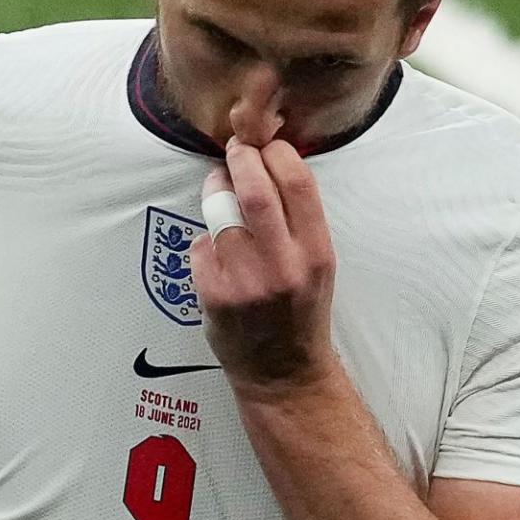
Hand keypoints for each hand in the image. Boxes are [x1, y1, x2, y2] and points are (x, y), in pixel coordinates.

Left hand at [189, 136, 338, 398]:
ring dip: (216, 192)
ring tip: (219, 190)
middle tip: (235, 150)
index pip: (298, 183)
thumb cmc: (302, 310)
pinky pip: (201, 245)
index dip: (278, 153)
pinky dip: (206, 240)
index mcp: (316, 252)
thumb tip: (267, 165)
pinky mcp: (215, 297)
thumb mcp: (318, 263)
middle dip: (241, 159)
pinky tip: (218, 252)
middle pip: (255, 191)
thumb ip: (299, 219)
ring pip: (220, 214)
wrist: (284, 374)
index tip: (267, 145)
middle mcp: (284, 266)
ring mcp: (246, 282)